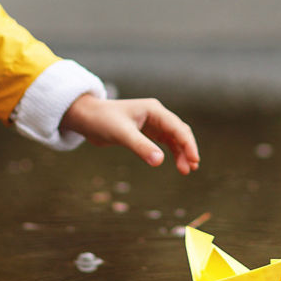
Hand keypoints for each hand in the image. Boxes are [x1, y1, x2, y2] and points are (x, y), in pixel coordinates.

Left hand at [60, 95, 199, 173]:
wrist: (86, 117)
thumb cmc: (102, 120)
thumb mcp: (121, 134)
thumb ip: (140, 146)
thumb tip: (160, 161)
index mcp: (153, 110)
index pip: (177, 127)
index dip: (188, 144)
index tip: (194, 160)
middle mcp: (155, 115)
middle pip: (179, 132)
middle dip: (187, 149)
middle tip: (191, 168)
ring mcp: (151, 123)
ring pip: (173, 138)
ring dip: (181, 153)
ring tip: (186, 170)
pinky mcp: (145, 132)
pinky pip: (164, 142)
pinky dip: (171, 152)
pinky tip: (175, 163)